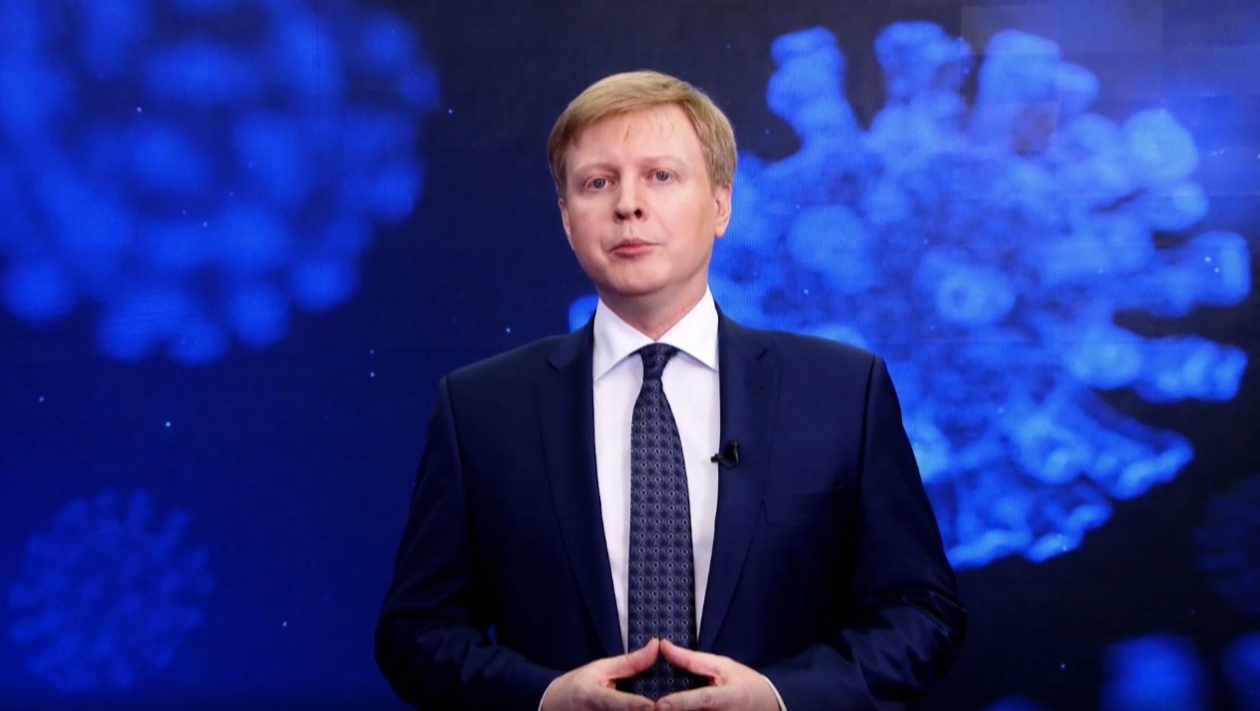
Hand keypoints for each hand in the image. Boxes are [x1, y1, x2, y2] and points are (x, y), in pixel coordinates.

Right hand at [541, 638, 660, 710]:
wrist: (552, 708)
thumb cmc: (578, 686)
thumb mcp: (600, 669)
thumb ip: (631, 662)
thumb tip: (656, 646)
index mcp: (592, 697)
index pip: (618, 704)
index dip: (637, 706)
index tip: (652, 706)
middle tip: (665, 707)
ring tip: (659, 708)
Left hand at [653, 640, 778, 710]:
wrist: (769, 707)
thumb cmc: (744, 684)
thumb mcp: (722, 666)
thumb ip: (691, 660)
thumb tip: (663, 646)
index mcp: (730, 697)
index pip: (704, 700)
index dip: (682, 703)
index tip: (660, 705)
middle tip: (653, 709)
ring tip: (660, 710)